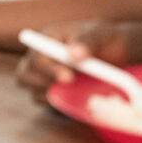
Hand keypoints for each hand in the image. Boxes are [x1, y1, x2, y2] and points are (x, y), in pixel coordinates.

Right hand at [16, 20, 132, 99]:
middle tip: (69, 86)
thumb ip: (87, 42)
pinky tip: (79, 101)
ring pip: (35, 94)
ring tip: (79, 91)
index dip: (48, 69)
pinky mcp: (55, 93)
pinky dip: (61, 108)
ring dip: (54, 97)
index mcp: (48, 40)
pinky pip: (49, 107)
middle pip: (24, 76)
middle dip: (43, 85)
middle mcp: (42, 59)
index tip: (70, 77)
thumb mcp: (99, 34)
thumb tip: (74, 55)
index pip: (35, 57)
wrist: (116, 52)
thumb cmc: (104, 38)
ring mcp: (47, 78)